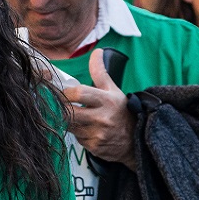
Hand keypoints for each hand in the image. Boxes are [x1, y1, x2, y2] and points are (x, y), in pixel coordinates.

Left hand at [60, 49, 134, 166]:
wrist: (136, 139)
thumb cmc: (121, 111)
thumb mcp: (113, 89)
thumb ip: (100, 71)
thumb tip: (97, 52)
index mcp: (106, 100)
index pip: (78, 93)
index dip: (66, 92)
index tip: (64, 93)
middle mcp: (102, 118)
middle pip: (69, 112)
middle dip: (62, 108)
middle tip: (62, 105)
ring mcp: (97, 134)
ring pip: (70, 126)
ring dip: (68, 121)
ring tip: (76, 116)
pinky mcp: (94, 147)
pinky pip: (76, 138)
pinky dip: (77, 133)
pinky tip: (84, 129)